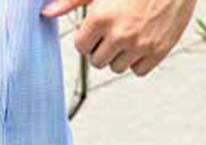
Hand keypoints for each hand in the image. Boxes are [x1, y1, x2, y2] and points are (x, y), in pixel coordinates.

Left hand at [41, 0, 197, 77]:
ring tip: (130, 31)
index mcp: (102, 17)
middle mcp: (120, 34)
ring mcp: (141, 44)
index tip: (98, 25)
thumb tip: (46, 13)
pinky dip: (139, 59)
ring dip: (120, 54)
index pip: (81, 47)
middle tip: (114, 28)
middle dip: (102, 47)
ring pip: (117, 67)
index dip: (88, 37)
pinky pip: (138, 71)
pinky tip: (143, 38)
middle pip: (97, 61)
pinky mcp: (159, 51)